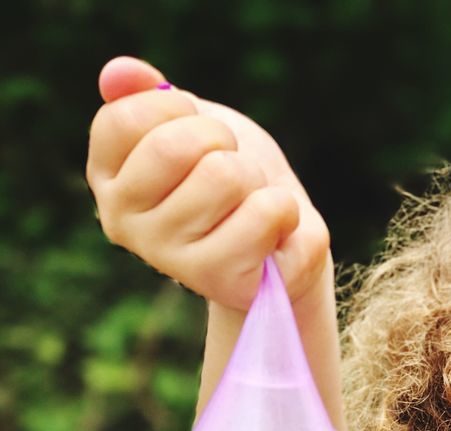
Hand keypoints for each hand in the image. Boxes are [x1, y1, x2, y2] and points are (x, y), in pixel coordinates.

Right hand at [86, 56, 328, 310]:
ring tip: (251, 200)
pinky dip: (284, 207)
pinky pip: (265, 212)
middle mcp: (127, 225)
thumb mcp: (190, 123)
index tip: (196, 125)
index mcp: (110, 181)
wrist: (280, 237)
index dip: (176, 108)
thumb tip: (120, 73)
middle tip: (232, 165)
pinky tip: (274, 229)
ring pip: (224, 176)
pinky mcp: (221, 282)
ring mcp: (171, 260)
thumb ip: (149, 95)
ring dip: (254, 176)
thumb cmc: (230, 176)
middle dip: (221, 139)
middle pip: (176, 146)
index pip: (125, 120)